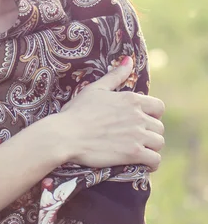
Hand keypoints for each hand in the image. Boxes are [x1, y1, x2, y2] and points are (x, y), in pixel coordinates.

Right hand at [57, 56, 164, 170]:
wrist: (65, 135)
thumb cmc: (76, 111)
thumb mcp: (95, 89)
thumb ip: (115, 75)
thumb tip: (129, 60)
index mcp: (131, 99)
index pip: (158, 107)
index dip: (152, 114)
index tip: (141, 120)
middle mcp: (138, 116)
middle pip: (159, 126)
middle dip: (150, 132)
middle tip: (136, 137)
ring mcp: (136, 135)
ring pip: (159, 142)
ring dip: (151, 147)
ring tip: (140, 150)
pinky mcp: (133, 153)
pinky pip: (155, 160)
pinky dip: (152, 163)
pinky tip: (144, 163)